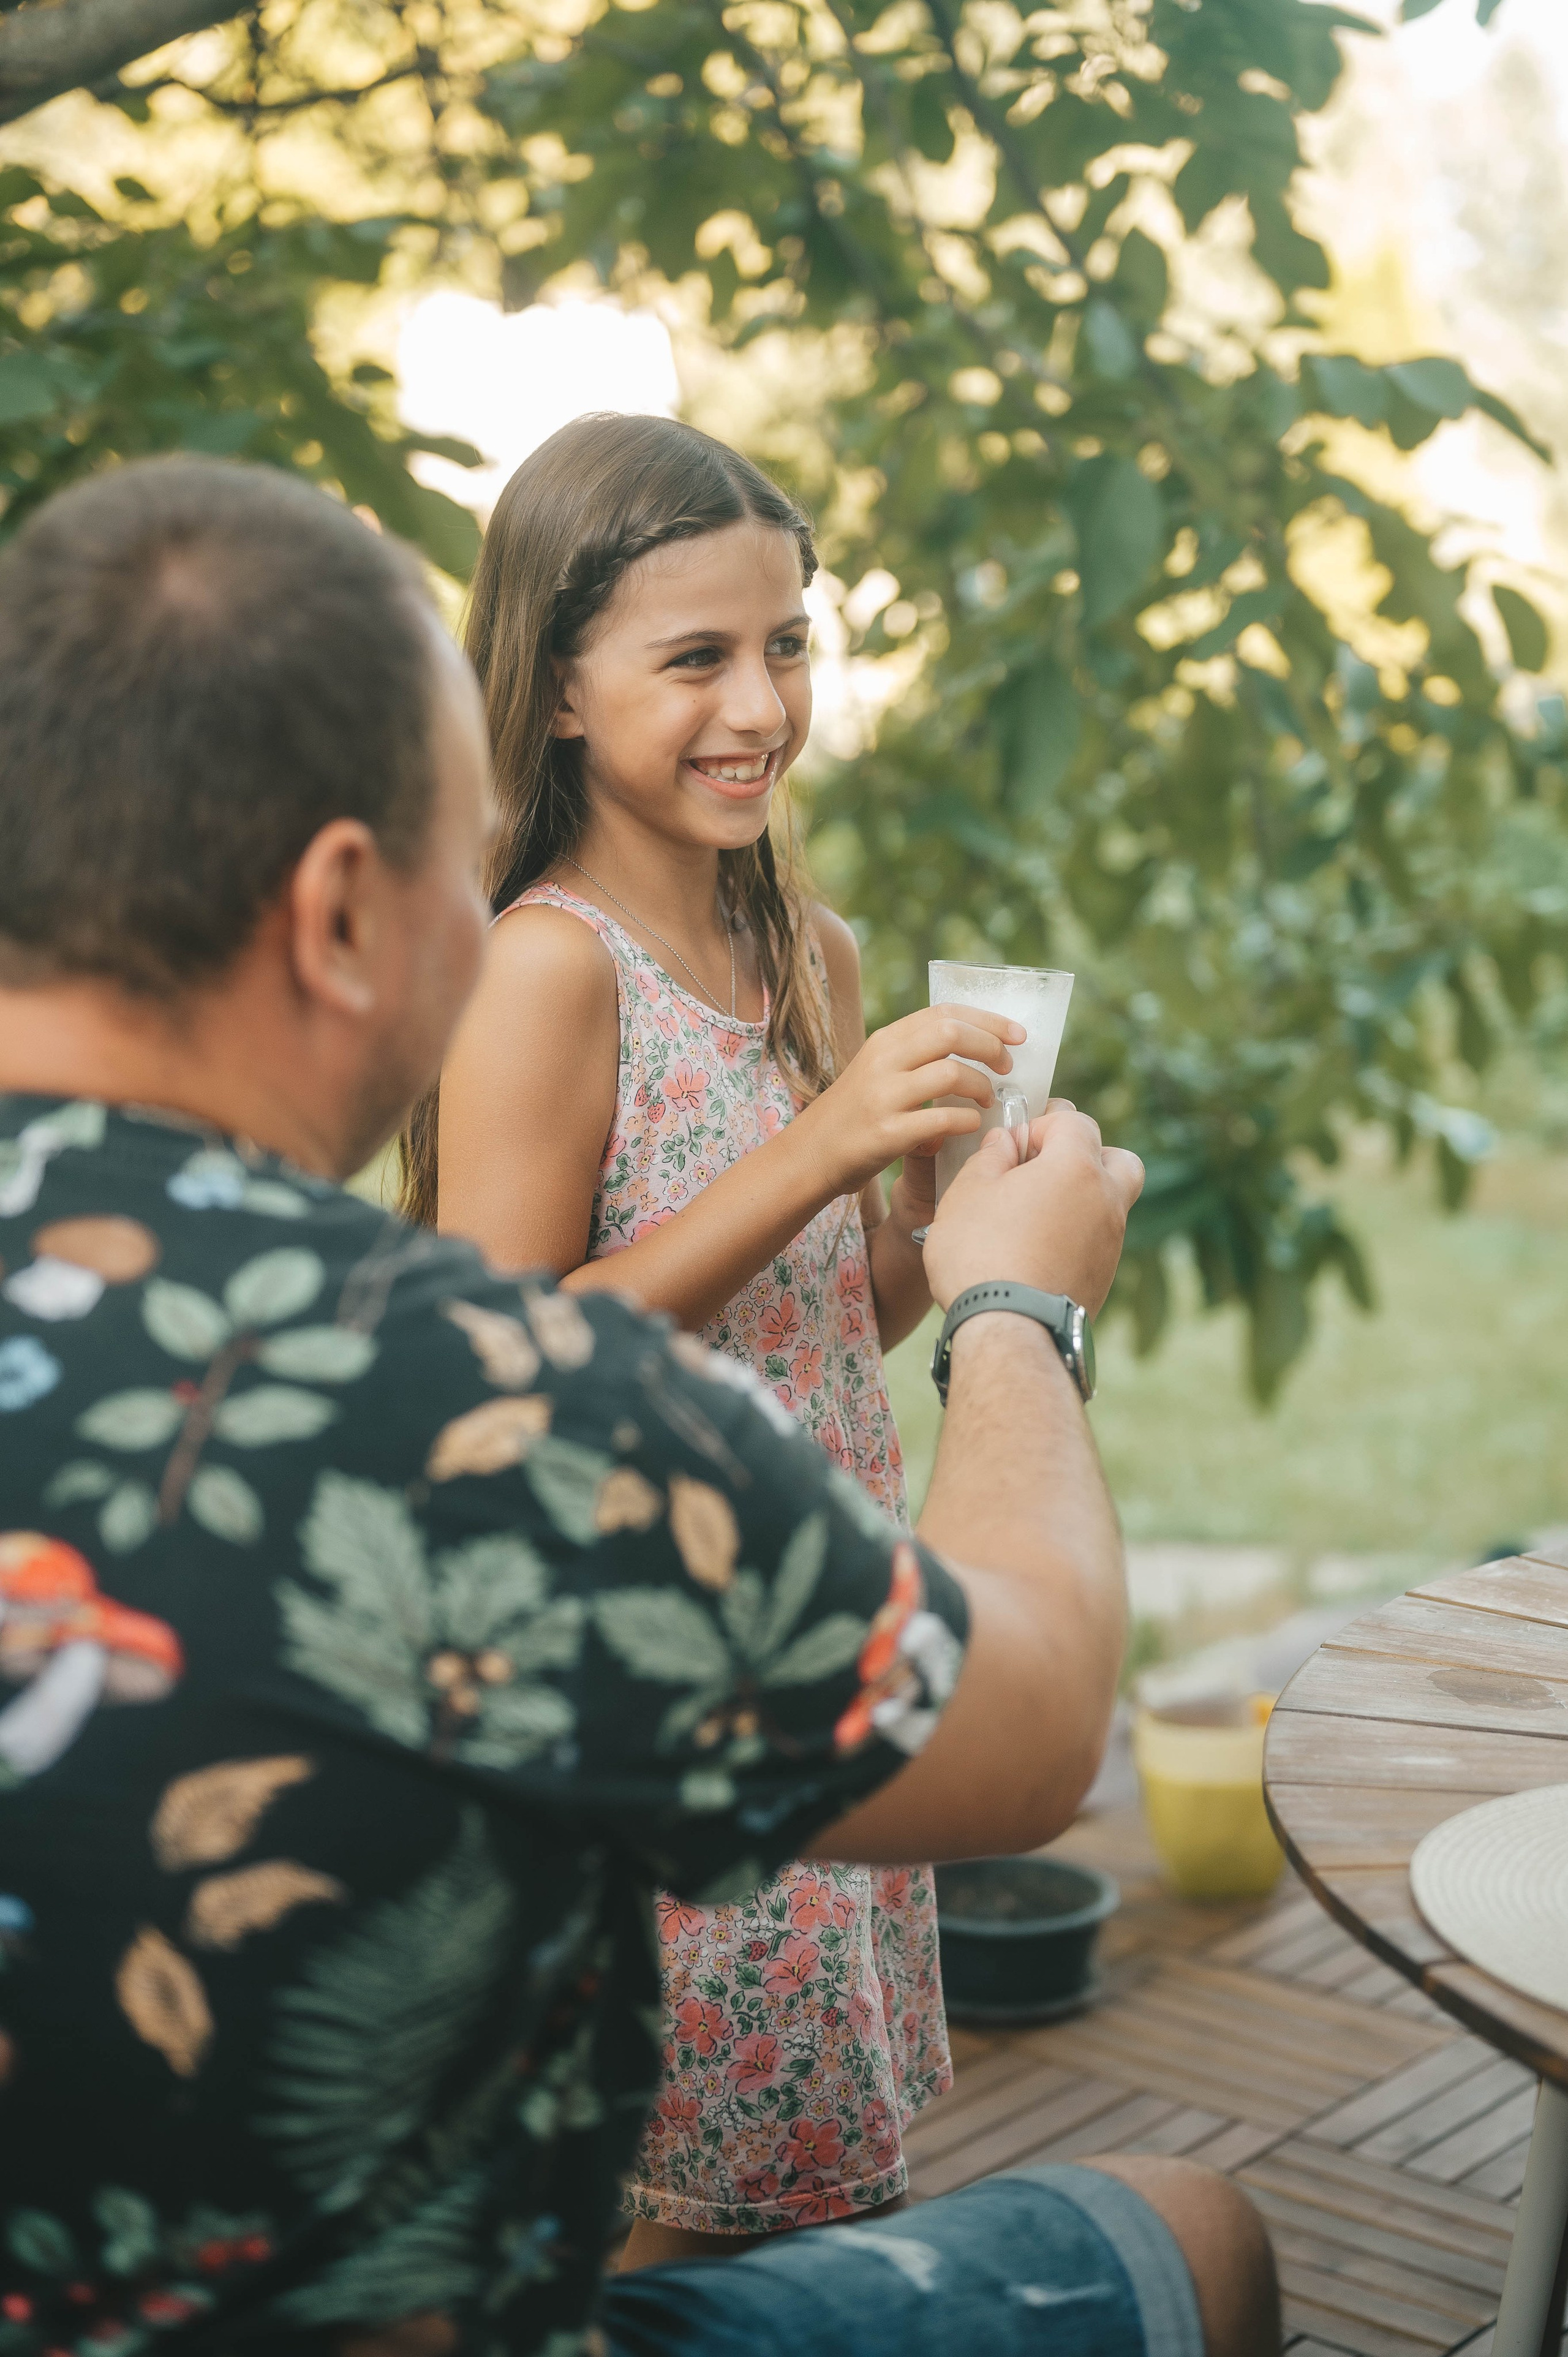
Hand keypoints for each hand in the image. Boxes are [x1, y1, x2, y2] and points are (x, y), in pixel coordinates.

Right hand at [797, 1005, 1023, 1197]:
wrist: (810, 1155)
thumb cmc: (855, 1114)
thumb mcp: (878, 1070)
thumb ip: (916, 1055)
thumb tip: (975, 1043)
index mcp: (885, 1041)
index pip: (944, 1012)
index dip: (988, 1019)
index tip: (1017, 1034)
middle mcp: (883, 1061)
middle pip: (951, 1033)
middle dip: (991, 1046)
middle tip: (1007, 1066)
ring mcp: (883, 1096)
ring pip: (950, 1073)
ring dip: (981, 1085)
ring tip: (987, 1100)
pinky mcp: (887, 1133)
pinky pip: (942, 1119)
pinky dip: (966, 1120)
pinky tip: (970, 1125)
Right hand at [921, 1099, 1143, 1315]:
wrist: (1008, 1330)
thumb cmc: (981, 1253)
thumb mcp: (968, 1191)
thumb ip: (990, 1156)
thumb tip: (1006, 1142)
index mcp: (1076, 1168)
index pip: (1075, 1121)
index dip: (1042, 1124)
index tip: (1014, 1146)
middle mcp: (1106, 1200)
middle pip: (1116, 1159)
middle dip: (1085, 1155)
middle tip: (1043, 1171)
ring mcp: (1111, 1242)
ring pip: (1111, 1202)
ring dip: (1081, 1197)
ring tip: (1035, 1214)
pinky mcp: (1104, 1277)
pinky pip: (1098, 1241)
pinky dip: (1077, 1235)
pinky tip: (1038, 1250)